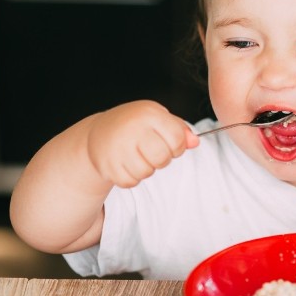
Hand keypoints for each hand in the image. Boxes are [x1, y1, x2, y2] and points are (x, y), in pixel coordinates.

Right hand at [85, 100, 199, 187]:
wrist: (100, 132)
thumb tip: (194, 141)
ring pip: (146, 172)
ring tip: (137, 156)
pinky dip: (131, 177)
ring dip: (146, 169)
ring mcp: (117, 147)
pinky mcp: (107, 165)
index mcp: (148, 114)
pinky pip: (130, 182)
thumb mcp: (158, 118)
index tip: (170, 144)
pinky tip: (126, 163)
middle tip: (152, 151)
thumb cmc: (135, 124)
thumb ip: (179, 129)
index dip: (178, 146)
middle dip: (162, 159)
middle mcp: (132, 128)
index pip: (177, 138)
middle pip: (162, 158)